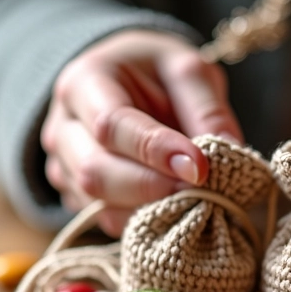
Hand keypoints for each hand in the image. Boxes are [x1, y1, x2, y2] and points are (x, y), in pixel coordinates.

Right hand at [41, 29, 242, 235]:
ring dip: (149, 209)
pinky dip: (142, 221)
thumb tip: (228, 150)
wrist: (129, 82)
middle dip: (152, 187)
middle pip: (95, 171)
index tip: (200, 167)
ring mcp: (62, 164)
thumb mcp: (188, 70)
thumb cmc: (158, 73)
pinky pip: (104, 219)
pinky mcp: (75, 194)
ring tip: (193, 199)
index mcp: (84, 81)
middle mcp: (62, 126)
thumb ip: (206, 108)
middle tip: (202, 190)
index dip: (156, 151)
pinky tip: (173, 208)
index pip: (112, 124)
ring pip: (97, 203)